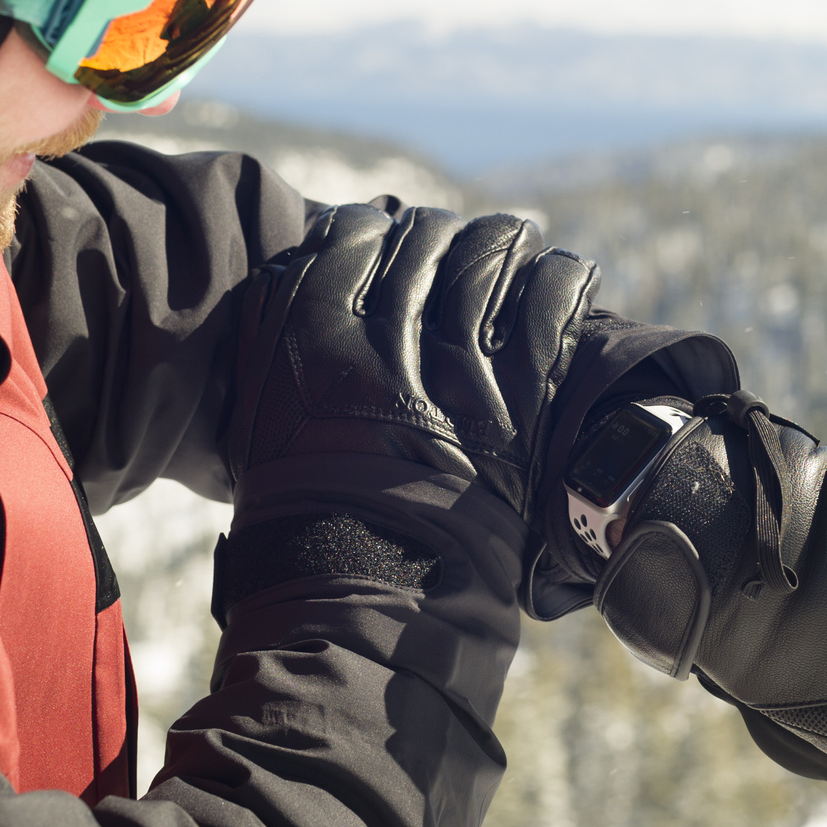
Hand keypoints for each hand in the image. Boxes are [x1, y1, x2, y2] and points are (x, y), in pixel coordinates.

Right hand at [227, 203, 597, 514]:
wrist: (365, 597)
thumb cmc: (303, 513)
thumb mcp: (259, 416)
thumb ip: (277, 335)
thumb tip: (307, 264)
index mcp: (311, 338)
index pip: (352, 235)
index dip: (375, 228)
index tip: (387, 235)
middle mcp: (384, 344)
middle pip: (426, 241)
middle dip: (441, 235)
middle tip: (453, 243)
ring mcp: (457, 371)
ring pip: (491, 259)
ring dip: (506, 243)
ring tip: (516, 245)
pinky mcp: (518, 402)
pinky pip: (551, 307)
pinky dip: (565, 281)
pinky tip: (566, 277)